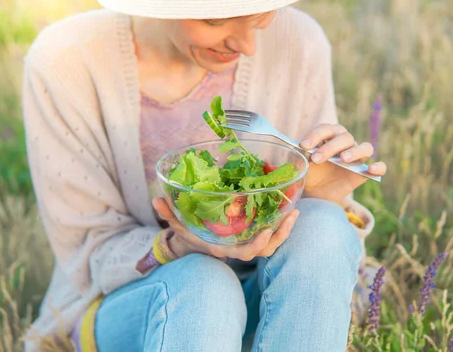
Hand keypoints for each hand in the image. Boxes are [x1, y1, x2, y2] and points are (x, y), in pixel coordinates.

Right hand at [152, 197, 299, 260]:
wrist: (196, 243)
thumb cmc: (189, 235)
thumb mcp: (178, 225)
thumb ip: (168, 214)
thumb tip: (157, 199)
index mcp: (225, 249)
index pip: (245, 253)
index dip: (258, 245)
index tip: (268, 231)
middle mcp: (239, 249)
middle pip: (267, 250)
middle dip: (281, 236)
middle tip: (291, 215)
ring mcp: (248, 243)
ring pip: (272, 245)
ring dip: (286, 230)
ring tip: (295, 211)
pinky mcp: (253, 236)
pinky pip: (271, 235)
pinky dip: (281, 225)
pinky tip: (289, 209)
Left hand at [299, 123, 386, 202]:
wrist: (316, 195)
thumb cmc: (310, 174)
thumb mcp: (300, 165)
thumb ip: (298, 156)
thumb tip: (292, 150)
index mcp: (329, 136)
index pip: (326, 129)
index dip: (316, 135)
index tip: (304, 146)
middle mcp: (345, 143)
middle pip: (344, 137)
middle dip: (330, 147)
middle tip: (317, 159)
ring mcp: (357, 157)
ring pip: (364, 147)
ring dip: (354, 151)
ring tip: (343, 159)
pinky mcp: (365, 172)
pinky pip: (380, 166)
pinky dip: (379, 166)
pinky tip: (371, 169)